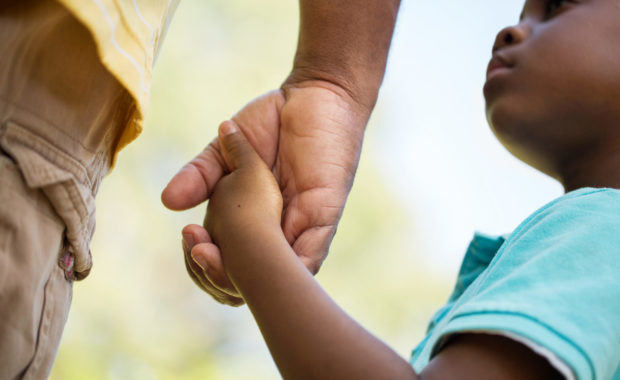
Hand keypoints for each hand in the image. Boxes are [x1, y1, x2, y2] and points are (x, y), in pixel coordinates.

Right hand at [162, 82, 368, 305]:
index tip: (188, 239)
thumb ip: (201, 174)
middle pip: (250, 279)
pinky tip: (270, 272)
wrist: (314, 92)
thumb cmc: (274, 120)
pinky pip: (312, 255)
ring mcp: (302, 226)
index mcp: (253, 220)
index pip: (228, 260)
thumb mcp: (227, 148)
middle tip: (199, 251)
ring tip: (218, 258)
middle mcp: (277, 230)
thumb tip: (167, 202)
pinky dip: (291, 267)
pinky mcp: (325, 214)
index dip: (206, 261)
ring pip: (279, 276)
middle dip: (221, 274)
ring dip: (247, 275)